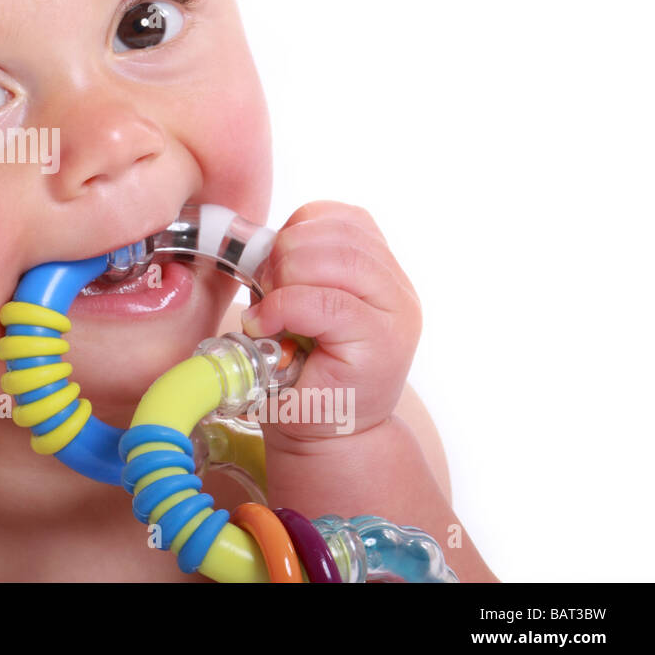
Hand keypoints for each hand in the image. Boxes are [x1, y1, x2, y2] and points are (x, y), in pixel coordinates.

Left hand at [240, 201, 421, 451]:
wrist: (325, 436)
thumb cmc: (303, 370)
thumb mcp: (297, 304)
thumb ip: (293, 268)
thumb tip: (257, 244)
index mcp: (380, 267)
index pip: (340, 217)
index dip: (296, 231)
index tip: (272, 266)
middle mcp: (397, 287)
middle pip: (336, 233)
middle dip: (286, 254)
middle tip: (265, 290)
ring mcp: (396, 314)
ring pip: (335, 260)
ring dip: (285, 279)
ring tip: (270, 310)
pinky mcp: (382, 343)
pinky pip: (325, 303)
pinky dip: (283, 308)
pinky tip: (265, 327)